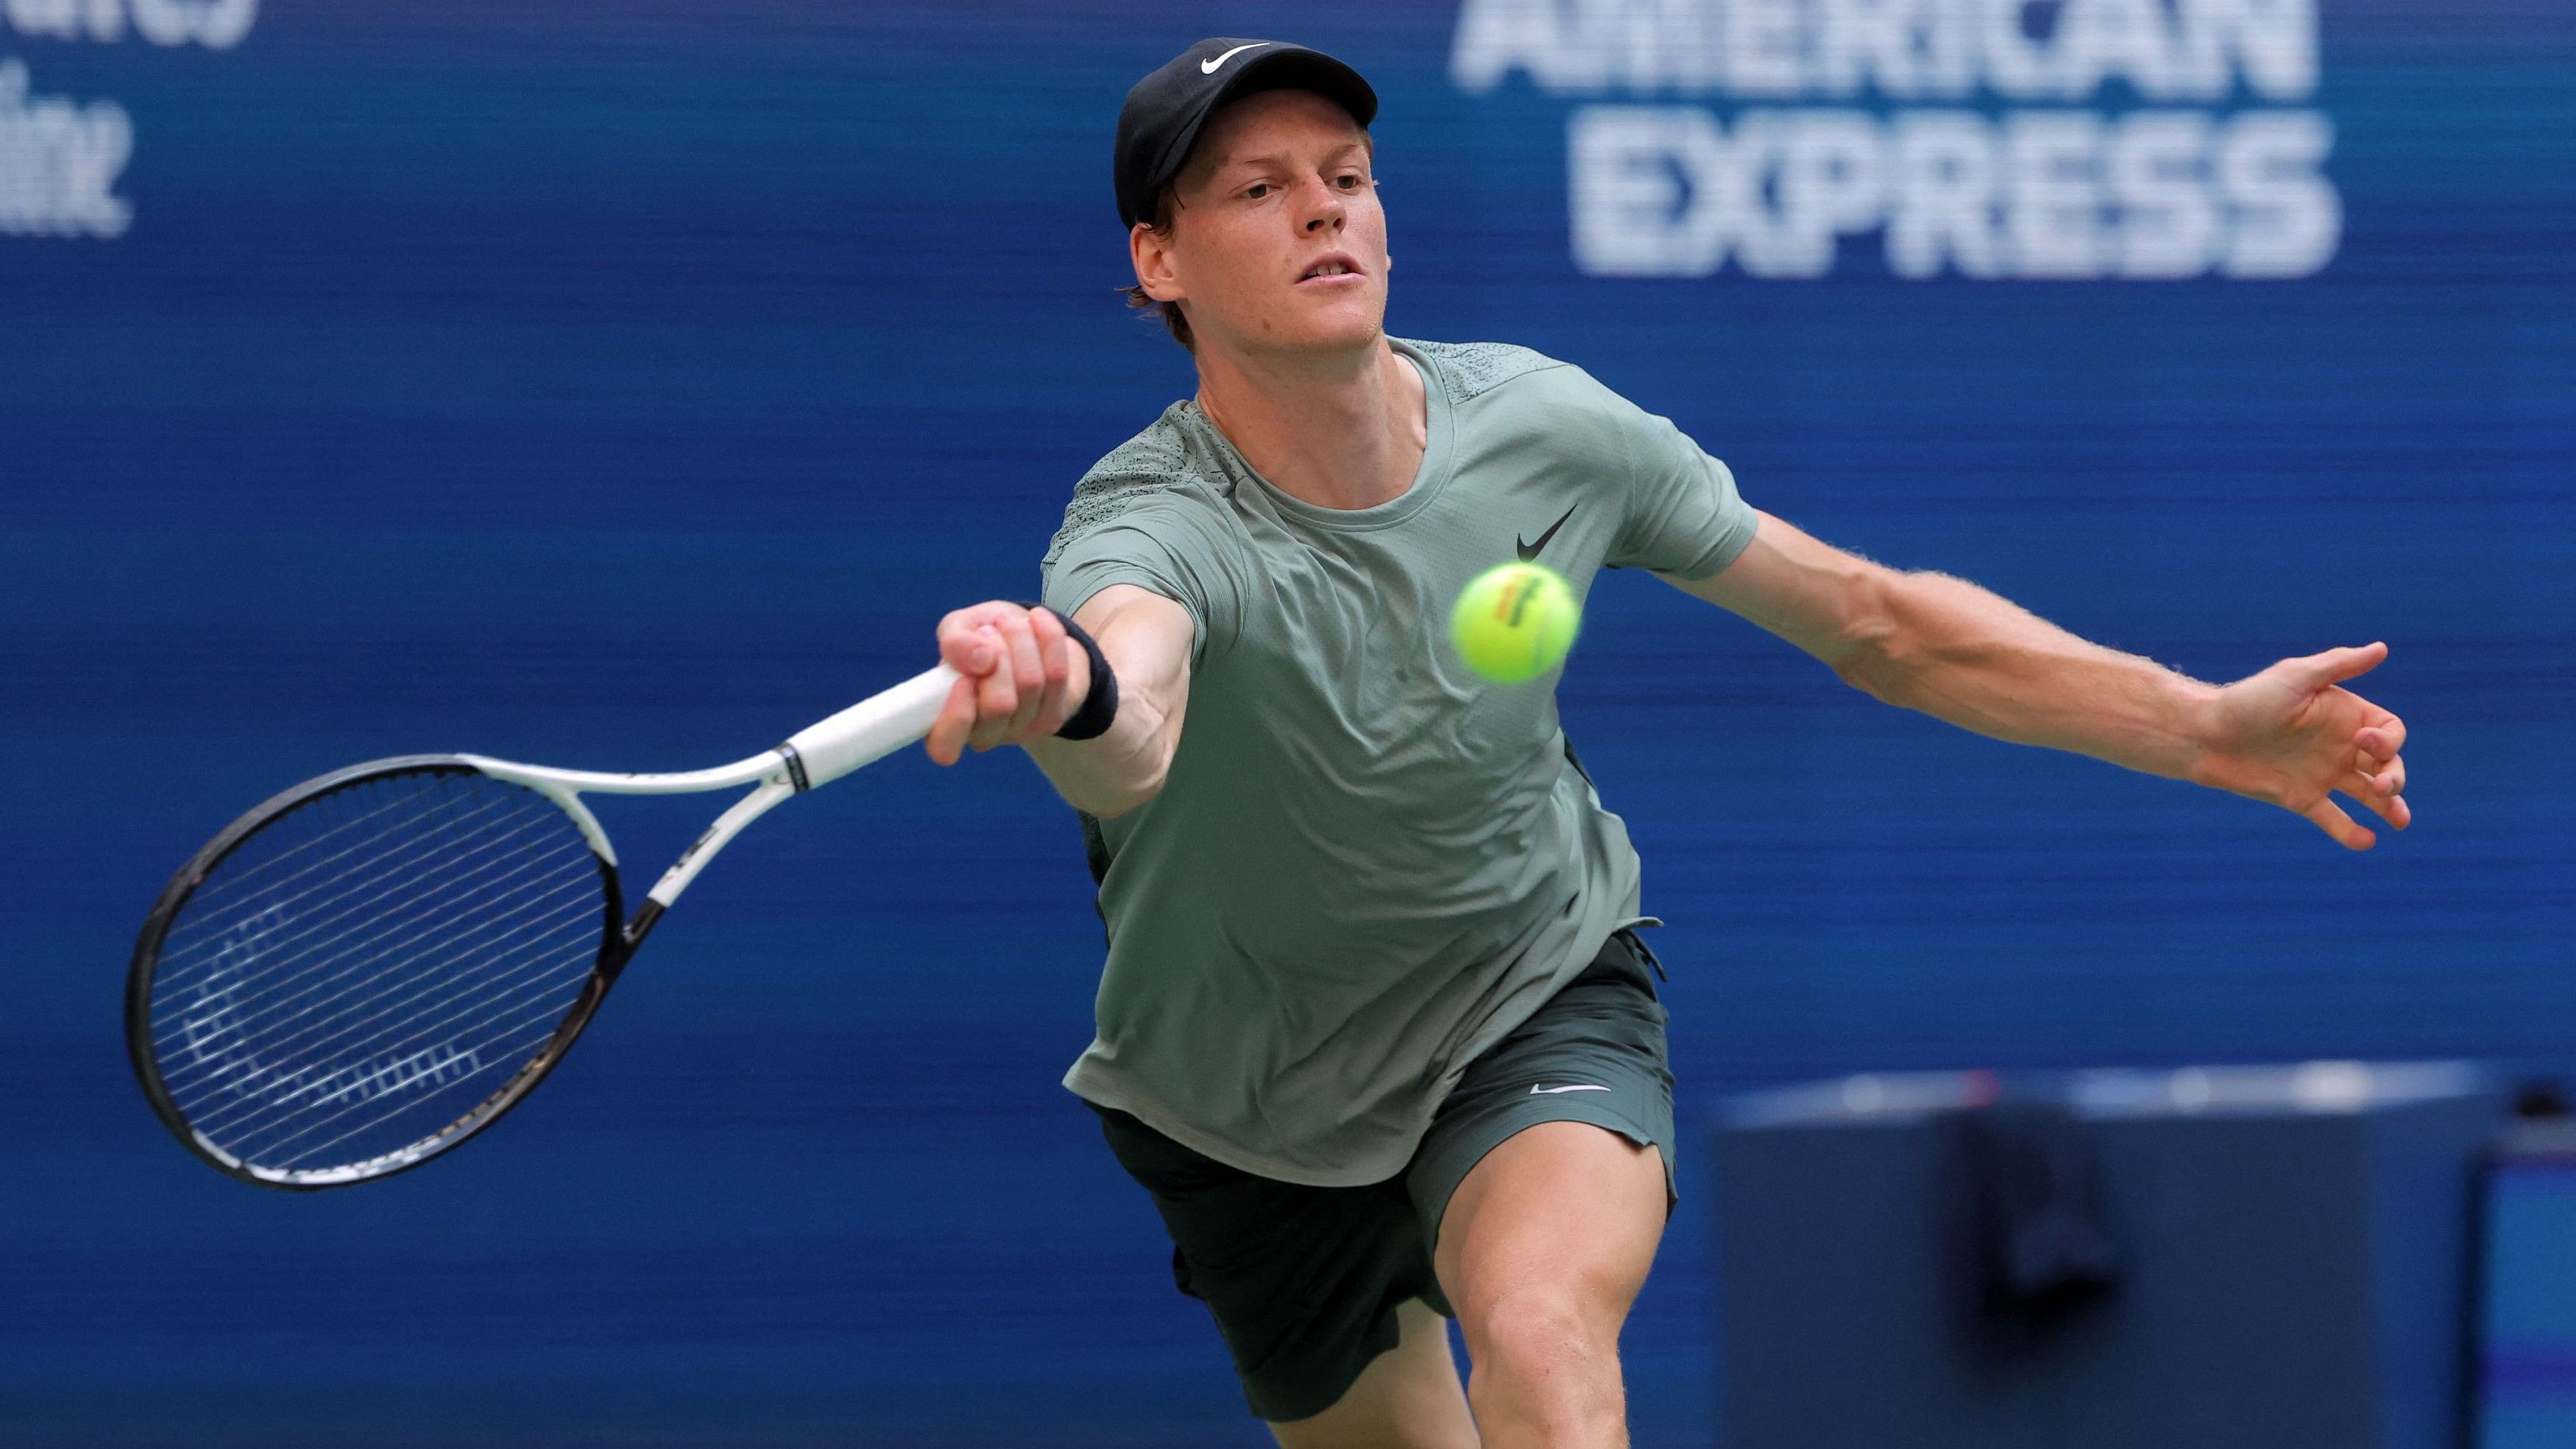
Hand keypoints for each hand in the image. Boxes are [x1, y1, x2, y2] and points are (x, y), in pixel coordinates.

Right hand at [925, 601, 1090, 764]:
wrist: (1024, 636)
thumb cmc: (978, 640)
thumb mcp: (957, 630)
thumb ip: (955, 642)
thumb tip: (981, 658)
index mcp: (947, 722)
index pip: (945, 746)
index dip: (956, 715)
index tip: (962, 678)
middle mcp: (984, 735)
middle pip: (999, 705)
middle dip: (998, 653)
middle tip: (989, 630)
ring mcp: (1021, 732)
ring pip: (1031, 684)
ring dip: (1020, 638)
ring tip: (1010, 622)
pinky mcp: (1052, 719)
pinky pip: (1057, 674)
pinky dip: (1049, 637)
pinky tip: (1039, 619)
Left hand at [2195, 641, 2410, 849]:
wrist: (2204, 735)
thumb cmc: (2248, 700)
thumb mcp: (2295, 676)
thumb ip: (2338, 665)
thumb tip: (2382, 648)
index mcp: (2345, 716)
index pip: (2389, 732)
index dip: (2389, 741)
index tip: (2363, 742)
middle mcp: (2339, 745)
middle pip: (2387, 765)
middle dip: (2395, 778)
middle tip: (2384, 788)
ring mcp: (2322, 774)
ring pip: (2368, 794)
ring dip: (2389, 808)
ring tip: (2399, 822)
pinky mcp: (2301, 798)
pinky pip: (2334, 819)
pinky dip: (2351, 832)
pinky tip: (2366, 841)